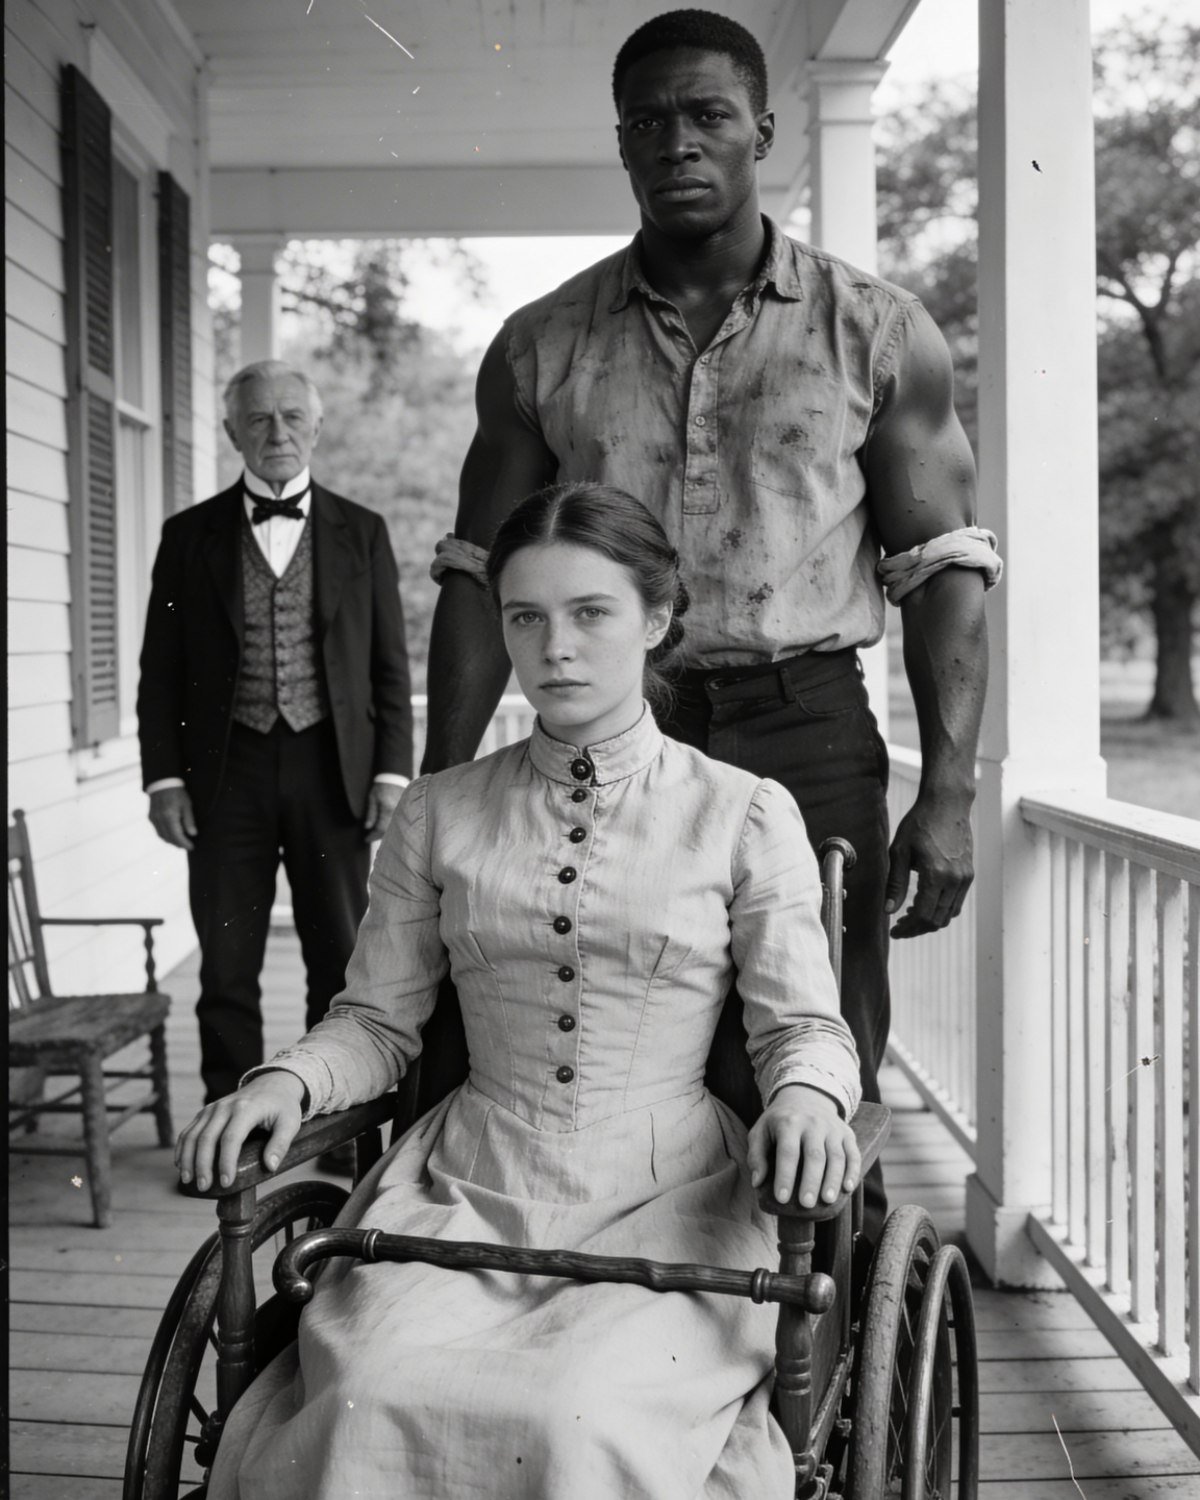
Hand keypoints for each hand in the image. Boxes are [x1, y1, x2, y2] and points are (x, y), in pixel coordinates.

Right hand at [148, 786, 197, 850]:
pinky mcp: (151, 817)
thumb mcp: (187, 805)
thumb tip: (193, 834)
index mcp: (169, 816)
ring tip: (180, 843)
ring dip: (171, 841)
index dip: (184, 843)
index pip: (177, 836)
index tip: (191, 847)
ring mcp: (154, 818)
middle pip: (169, 838)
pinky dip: (165, 835)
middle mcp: (159, 819)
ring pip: (162, 836)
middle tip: (187, 846)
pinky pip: (158, 830)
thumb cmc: (178, 793)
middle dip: (178, 844)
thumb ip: (189, 820)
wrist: (163, 783)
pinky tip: (172, 835)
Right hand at [175, 1071, 305, 1190]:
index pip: (231, 1138)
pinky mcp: (206, 1112)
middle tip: (204, 1187)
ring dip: (188, 1159)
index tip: (227, 1183)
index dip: (227, 1162)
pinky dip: (182, 1148)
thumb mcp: (290, 1122)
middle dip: (203, 1165)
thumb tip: (270, 1166)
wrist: (272, 1084)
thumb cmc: (282, 1107)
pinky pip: (189, 1130)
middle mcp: (225, 1107)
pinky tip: (180, 1165)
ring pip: (193, 1134)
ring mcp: (213, 1108)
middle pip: (207, 1138)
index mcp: (247, 1109)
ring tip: (189, 1180)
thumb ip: (281, 1143)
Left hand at [363, 781, 403, 841]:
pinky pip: (398, 822)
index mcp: (387, 809)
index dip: (373, 836)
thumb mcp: (372, 798)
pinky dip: (391, 827)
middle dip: (379, 836)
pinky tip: (385, 827)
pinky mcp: (405, 810)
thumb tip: (367, 827)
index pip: (380, 829)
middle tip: (370, 837)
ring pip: (394, 828)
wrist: (394, 777)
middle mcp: (396, 812)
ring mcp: (402, 812)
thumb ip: (371, 813)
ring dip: (385, 832)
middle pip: (388, 831)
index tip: (366, 839)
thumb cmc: (381, 786)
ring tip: (377, 833)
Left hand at [747, 1084, 859, 1207]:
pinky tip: (847, 1188)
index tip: (782, 1198)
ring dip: (833, 1180)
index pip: (788, 1151)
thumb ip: (756, 1155)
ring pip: (836, 1156)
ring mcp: (832, 1128)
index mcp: (788, 1123)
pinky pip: (853, 1154)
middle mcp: (813, 1123)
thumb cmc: (779, 1122)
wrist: (806, 1096)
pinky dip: (853, 1172)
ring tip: (827, 1201)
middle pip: (814, 1155)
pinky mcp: (847, 1134)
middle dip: (811, 1181)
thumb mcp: (760, 1131)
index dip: (785, 1176)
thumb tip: (757, 1182)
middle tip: (806, 1204)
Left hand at [885, 791, 973, 938]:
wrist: (947, 804)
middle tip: (899, 927)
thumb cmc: (920, 823)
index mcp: (936, 874)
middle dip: (917, 929)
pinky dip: (941, 910)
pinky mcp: (969, 874)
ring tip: (909, 916)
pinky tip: (924, 903)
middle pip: (937, 920)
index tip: (894, 931)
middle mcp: (955, 879)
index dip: (907, 928)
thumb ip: (895, 883)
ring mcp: (965, 878)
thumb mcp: (899, 851)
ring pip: (949, 914)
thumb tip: (888, 911)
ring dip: (929, 921)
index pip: (923, 915)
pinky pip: (956, 903)